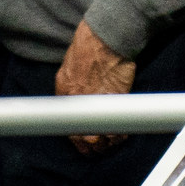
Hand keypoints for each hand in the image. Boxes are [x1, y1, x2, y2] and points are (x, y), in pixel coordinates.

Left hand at [55, 19, 135, 152]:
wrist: (105, 37)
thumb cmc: (89, 46)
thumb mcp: (69, 66)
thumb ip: (71, 87)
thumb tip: (75, 101)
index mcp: (64, 93)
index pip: (67, 127)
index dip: (76, 139)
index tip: (82, 142)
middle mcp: (78, 104)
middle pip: (83, 138)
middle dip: (90, 146)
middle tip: (97, 148)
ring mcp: (97, 105)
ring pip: (100, 137)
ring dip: (106, 143)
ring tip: (110, 143)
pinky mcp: (115, 103)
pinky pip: (117, 128)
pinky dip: (120, 136)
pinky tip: (120, 136)